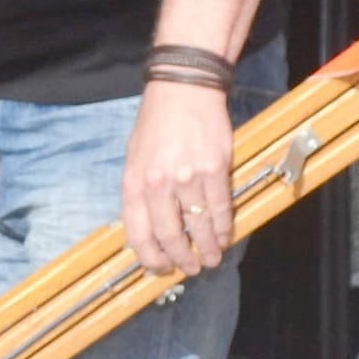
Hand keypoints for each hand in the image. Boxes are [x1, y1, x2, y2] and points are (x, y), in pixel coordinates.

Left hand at [121, 80, 236, 278]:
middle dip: (181, 258)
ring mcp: (187, 177)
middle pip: (170, 235)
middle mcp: (158, 184)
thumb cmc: (157, 123)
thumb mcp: (134, 158)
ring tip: (211, 258)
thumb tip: (147, 227)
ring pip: (199, 225)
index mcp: (134, 182)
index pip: (138, 233)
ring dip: (207, 247)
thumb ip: (140, 192)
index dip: (150, 258)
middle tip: (191, 268)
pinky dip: (223, 227)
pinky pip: (220, 207)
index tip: (160, 268)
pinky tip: (224, 236)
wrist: (184, 89)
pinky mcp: (214, 169)